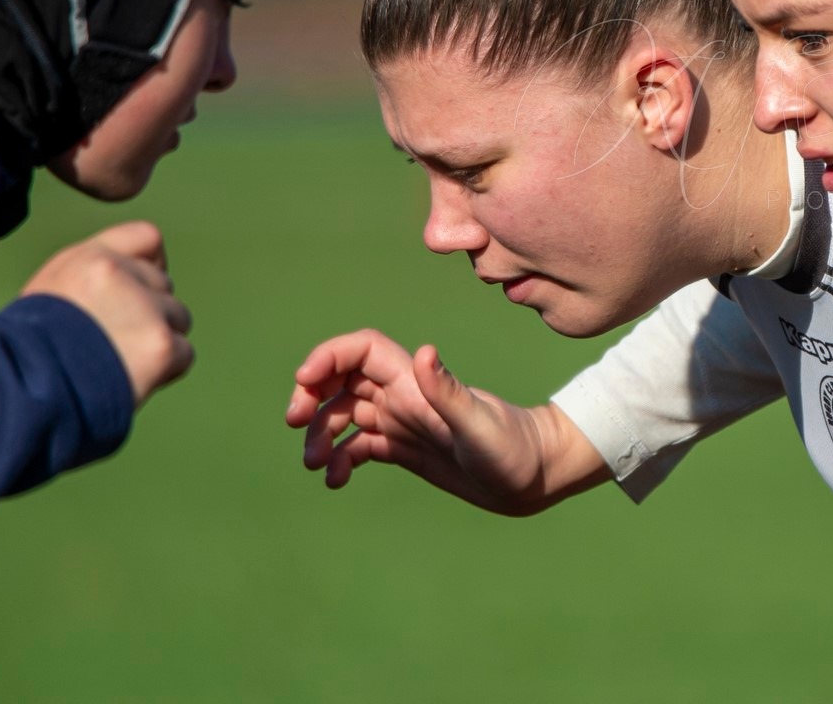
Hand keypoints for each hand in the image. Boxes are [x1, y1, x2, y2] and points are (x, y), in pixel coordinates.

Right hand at [22, 220, 193, 408]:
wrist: (18, 396)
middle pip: (163, 285)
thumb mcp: (51, 292)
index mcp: (86, 258)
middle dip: (147, 312)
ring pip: (178, 318)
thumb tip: (144, 275)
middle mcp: (116, 273)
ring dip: (157, 340)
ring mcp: (143, 309)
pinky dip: (165, 370)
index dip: (149, 266)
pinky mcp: (161, 344)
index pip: (147, 238)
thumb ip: (94, 277)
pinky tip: (129, 379)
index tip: (136, 291)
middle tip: (110, 343)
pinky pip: (184, 354)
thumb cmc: (29, 352)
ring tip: (115, 362)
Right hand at [284, 329, 606, 514]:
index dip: (328, 357)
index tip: (305, 384)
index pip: (361, 351)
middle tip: (297, 425)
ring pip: (343, 416)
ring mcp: (403, 423)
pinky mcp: (405, 450)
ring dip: (321, 434)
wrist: (535, 477)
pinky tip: (336, 481)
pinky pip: (358, 447)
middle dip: (311, 397)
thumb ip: (449, 391)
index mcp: (416, 384)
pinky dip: (340, 460)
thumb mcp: (479, 426)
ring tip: (316, 465)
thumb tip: (423, 353)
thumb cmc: (513, 449)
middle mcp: (404, 398)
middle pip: (341, 381)